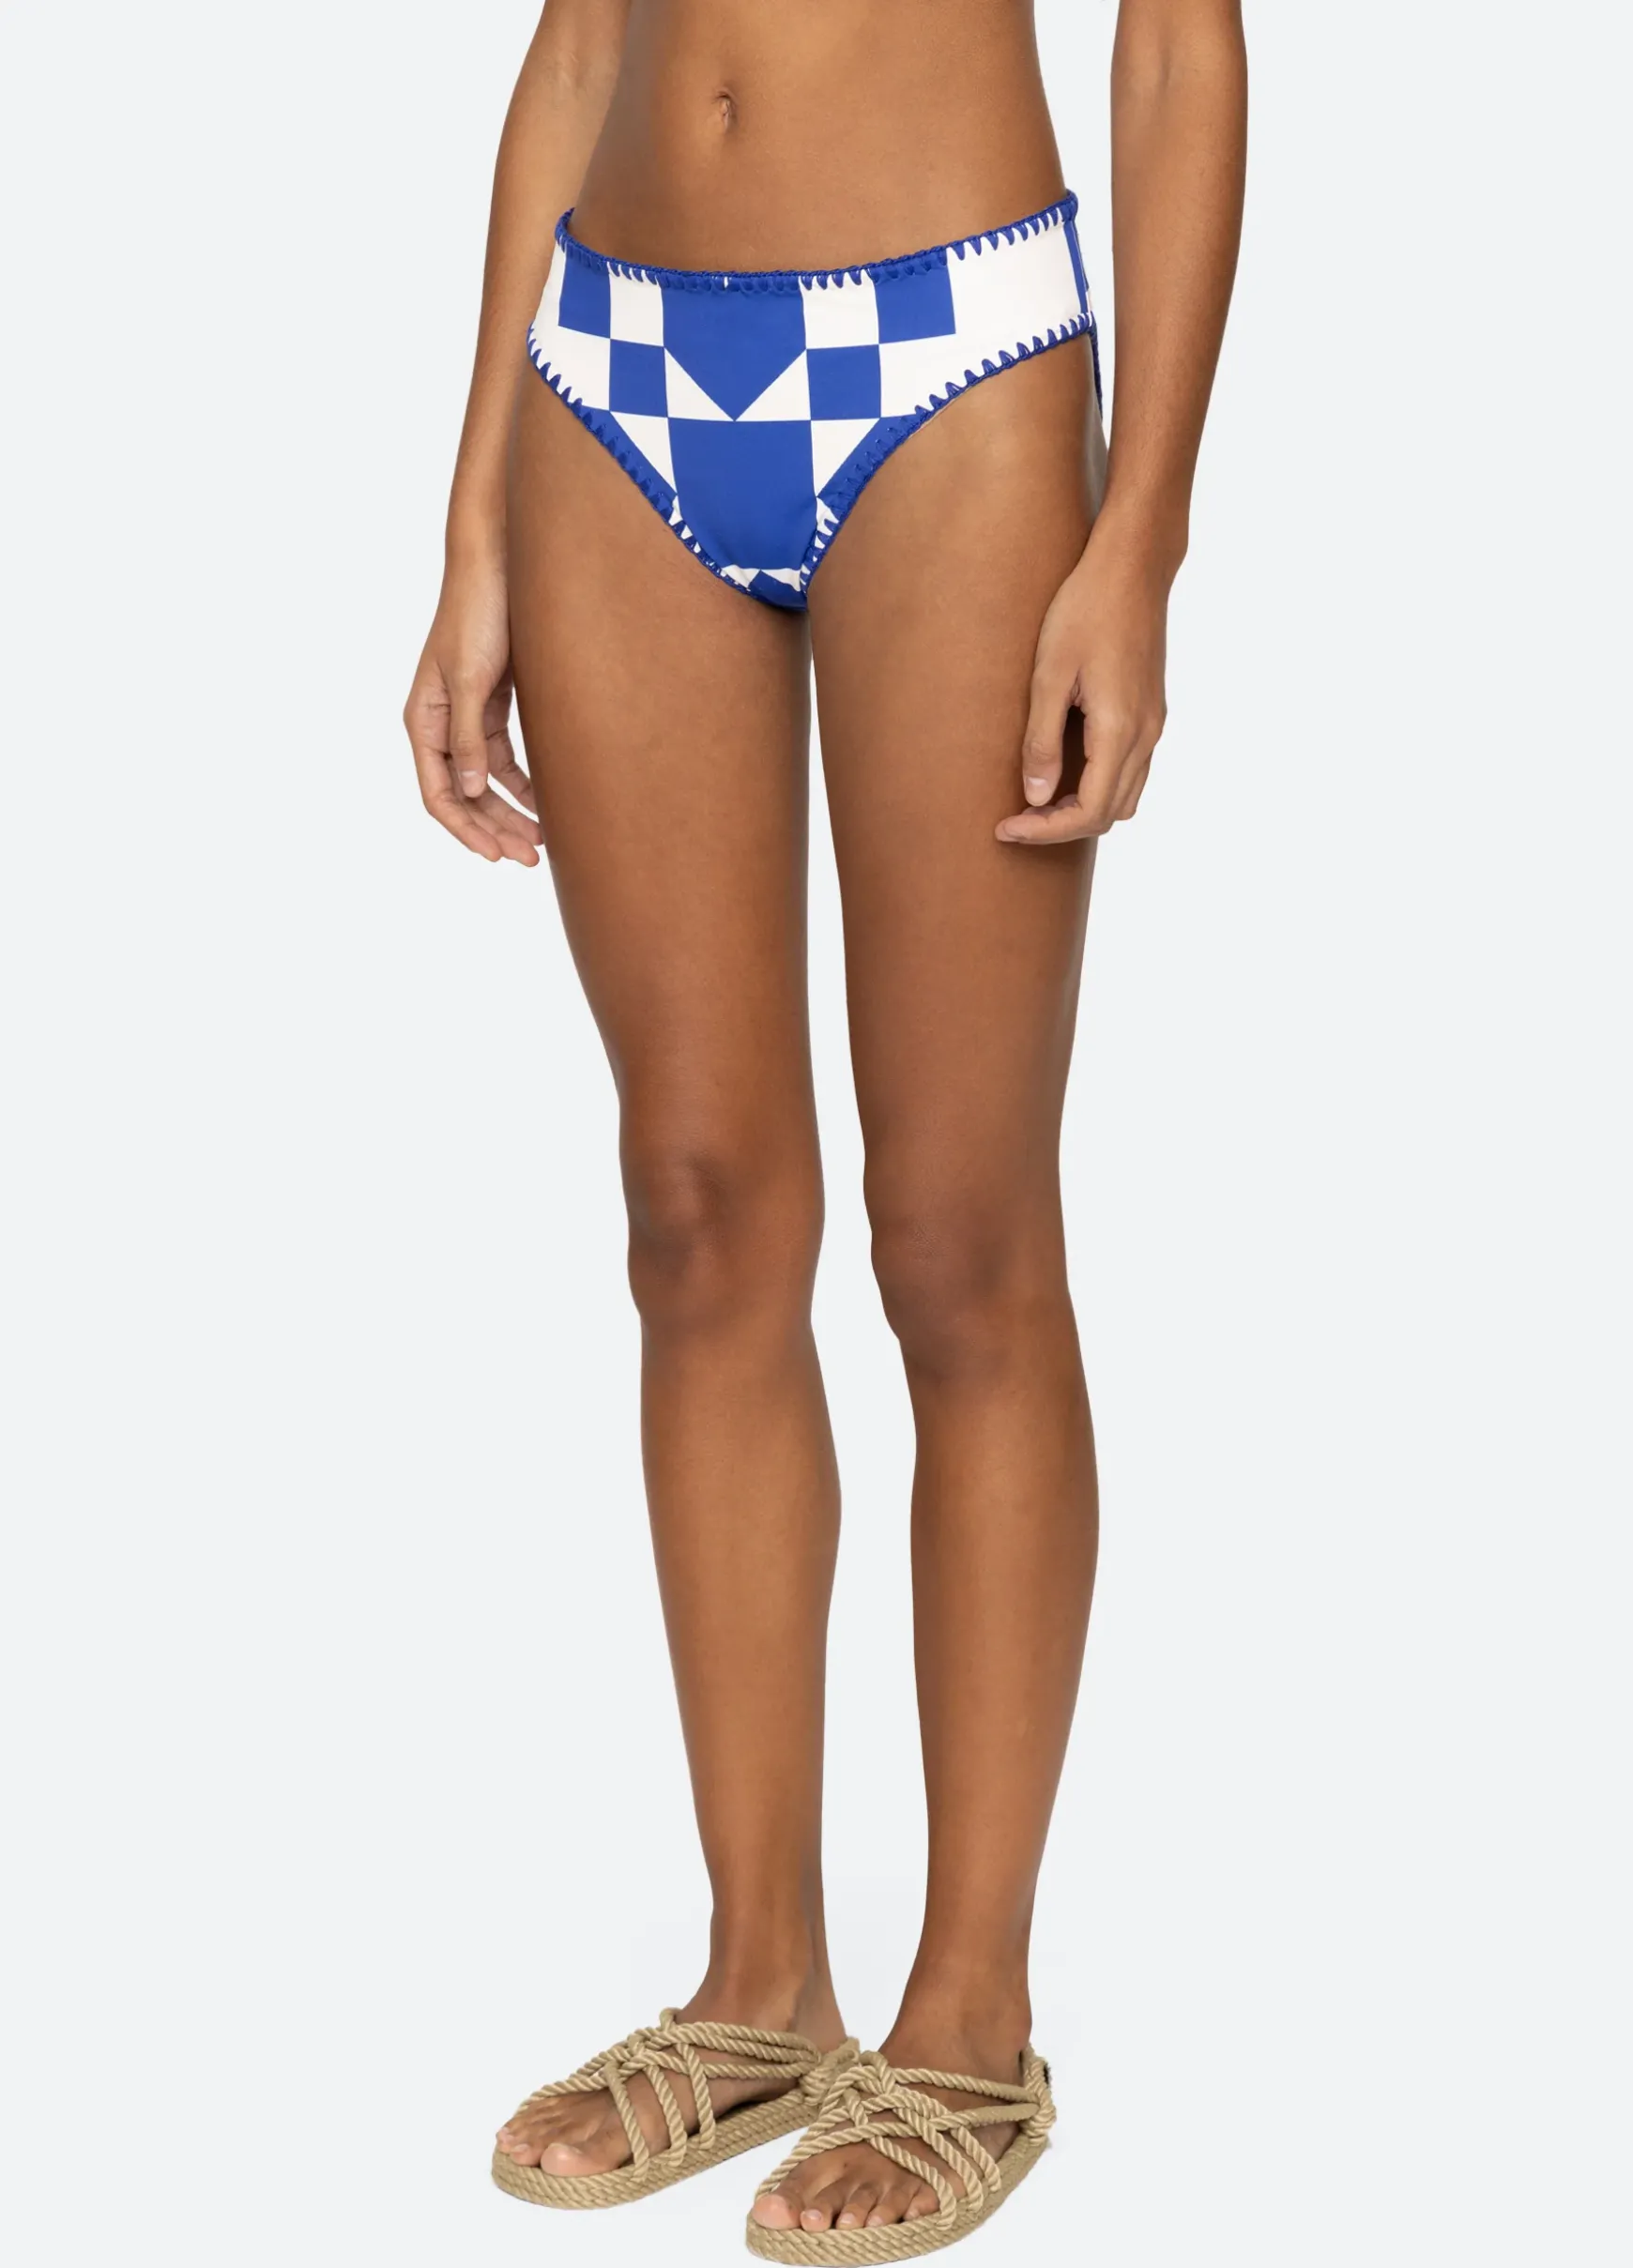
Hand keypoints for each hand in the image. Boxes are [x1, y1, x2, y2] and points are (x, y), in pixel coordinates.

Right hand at [403, 558, 542, 864]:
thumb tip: (469, 790)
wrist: (501, 568)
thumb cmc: (477, 616)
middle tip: (531, 857)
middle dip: (495, 828)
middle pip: (465, 795)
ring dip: (511, 811)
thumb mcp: (471, 680)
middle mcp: (441, 724)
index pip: (439, 793)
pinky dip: (522, 783)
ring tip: (542, 841)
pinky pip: (505, 760)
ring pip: (486, 782)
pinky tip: (545, 802)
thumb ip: (468, 737)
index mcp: (424, 721)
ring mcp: (468, 717)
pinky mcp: (493, 706)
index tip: (496, 855)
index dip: (465, 829)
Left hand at [997, 527, 1171, 844]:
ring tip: (1036, 801)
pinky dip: (1099, 788)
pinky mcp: (1151, 713)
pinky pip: (1132, 772)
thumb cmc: (1085, 610)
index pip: (1088, 812)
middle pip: (1109, 814)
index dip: (1045, 831)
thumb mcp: (1049, 674)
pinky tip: (1065, 772)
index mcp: (1120, 730)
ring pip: (1125, 798)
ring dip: (1083, 811)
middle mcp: (1146, 735)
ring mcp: (1154, 725)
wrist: (1132, 568)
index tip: (1005, 827)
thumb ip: (1041, 740)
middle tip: (1013, 820)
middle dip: (1060, 827)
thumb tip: (1034, 796)